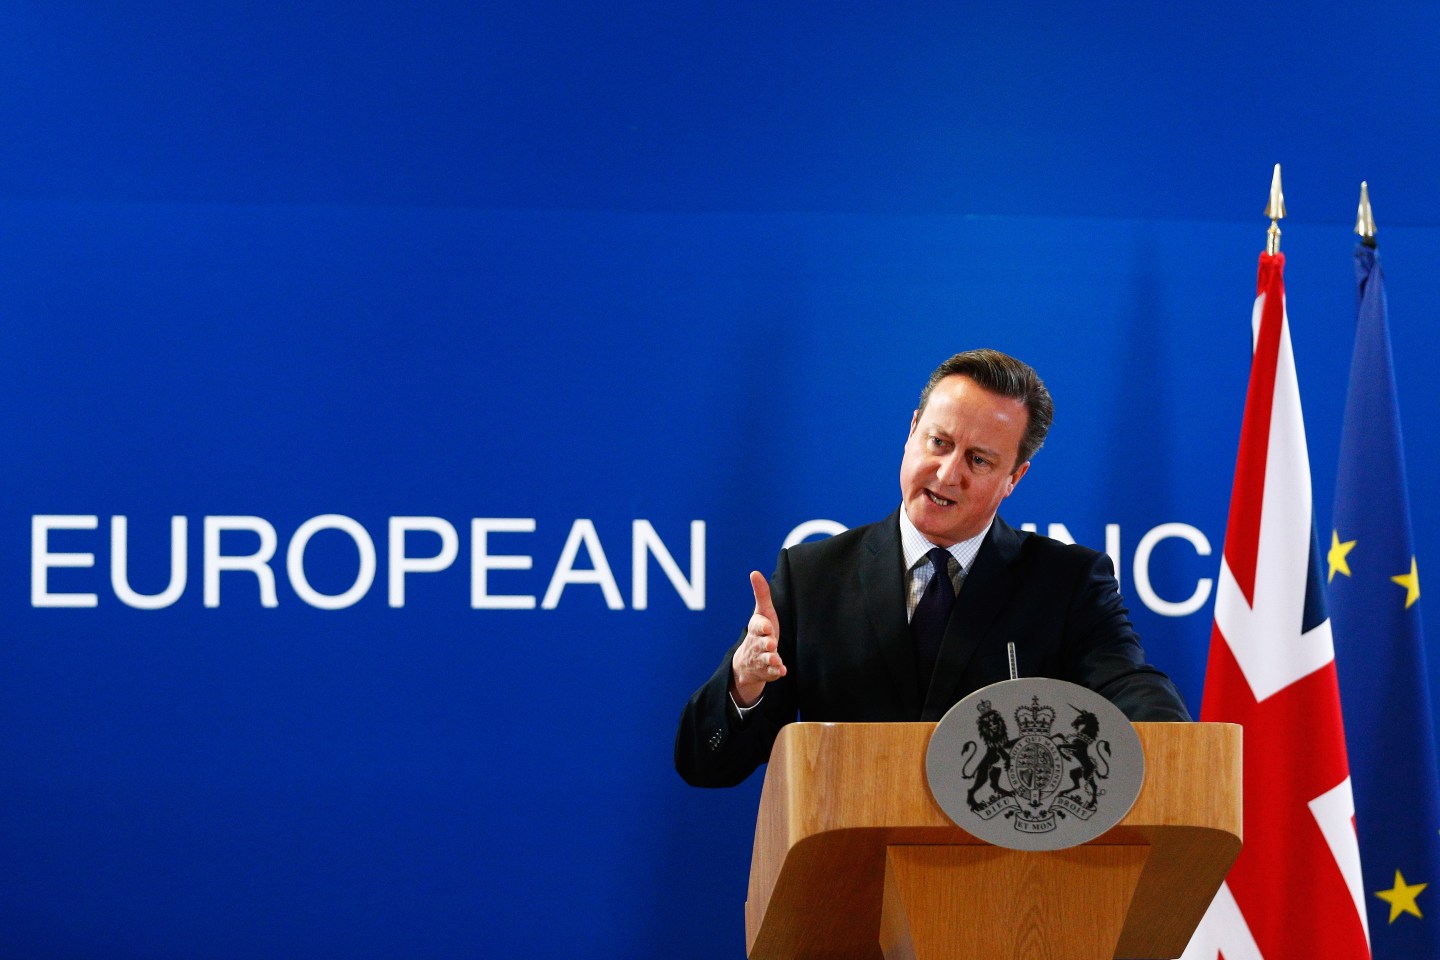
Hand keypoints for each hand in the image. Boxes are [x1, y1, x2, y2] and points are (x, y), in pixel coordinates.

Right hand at [731, 571, 786, 706]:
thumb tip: (754, 572)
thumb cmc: (761, 632)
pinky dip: (776, 672)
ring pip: (766, 659)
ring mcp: (763, 658)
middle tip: (772, 643)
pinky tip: (782, 670)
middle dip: (767, 643)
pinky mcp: (769, 671)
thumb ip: (761, 594)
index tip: (767, 627)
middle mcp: (758, 644)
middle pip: (762, 643)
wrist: (748, 662)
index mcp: (757, 629)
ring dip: (772, 658)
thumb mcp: (762, 613)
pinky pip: (772, 672)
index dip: (763, 627)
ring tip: (775, 658)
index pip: (758, 626)